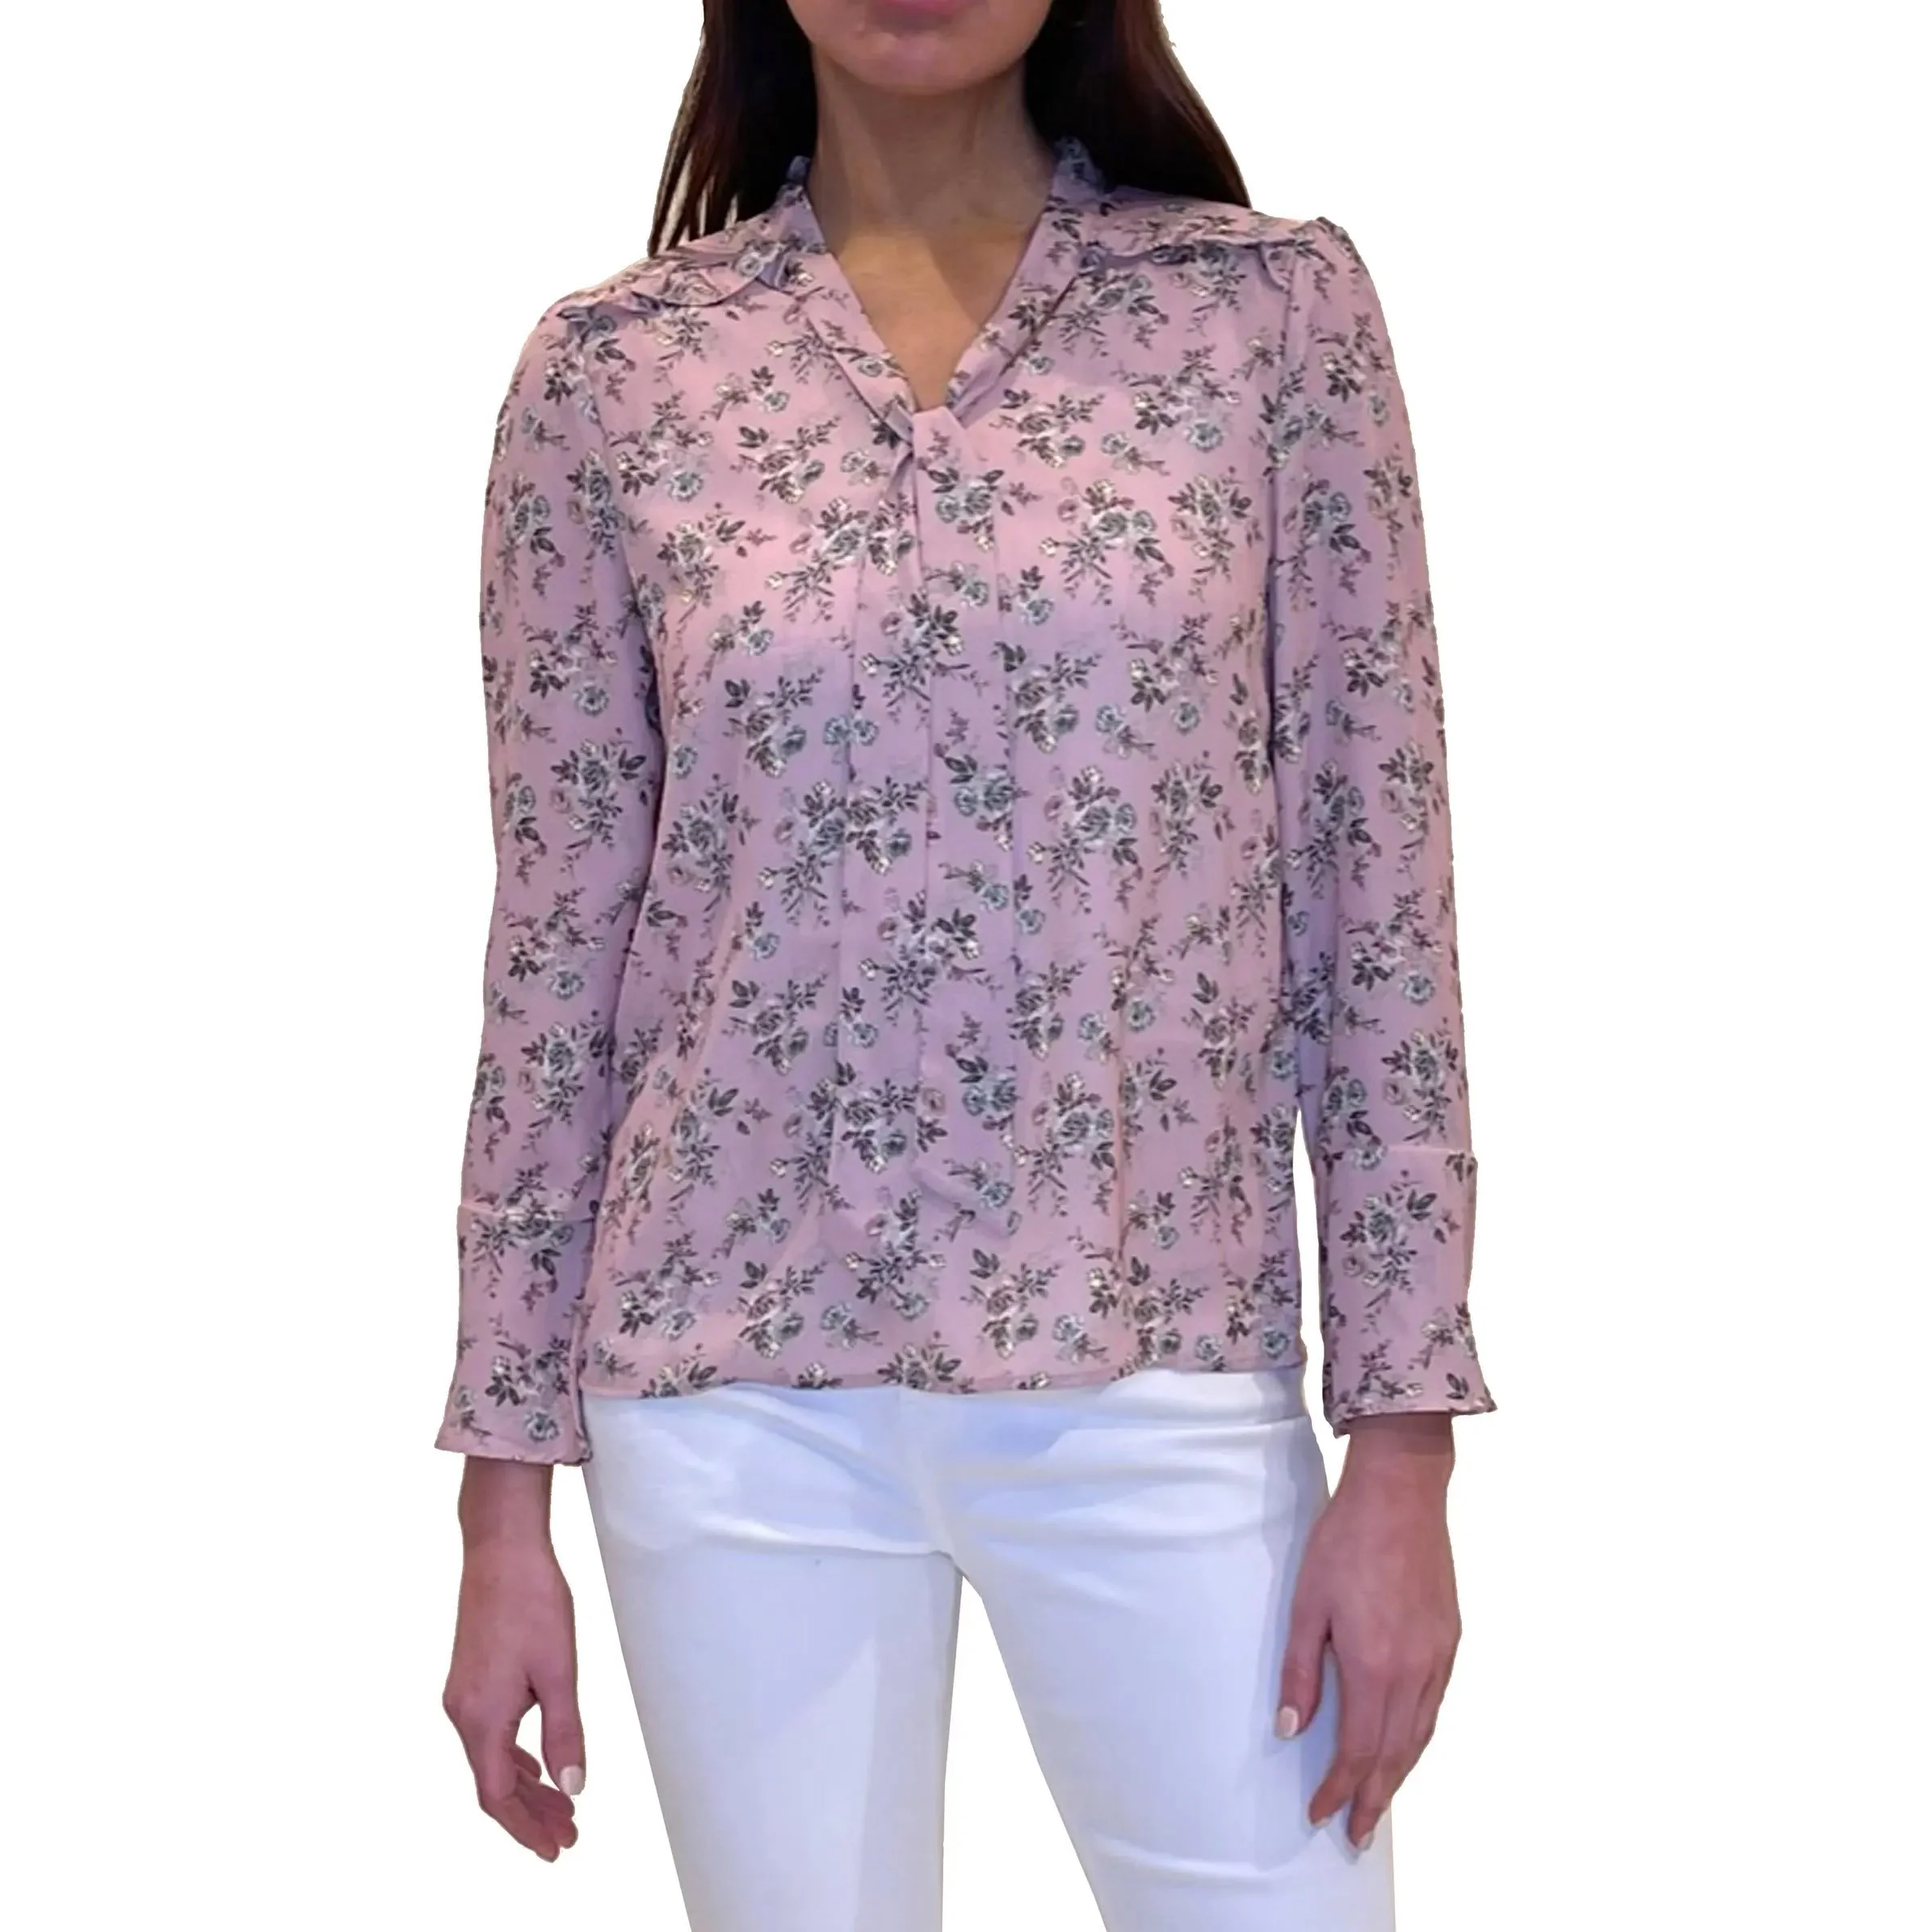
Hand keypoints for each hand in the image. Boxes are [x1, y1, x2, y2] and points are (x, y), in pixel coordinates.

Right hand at [442, 1532, 585, 1859]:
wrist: (501, 1549)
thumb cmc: (532, 1602)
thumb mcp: (559, 1671)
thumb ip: (564, 1733)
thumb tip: (573, 1787)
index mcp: (481, 1718)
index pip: (497, 1797)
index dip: (526, 1828)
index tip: (555, 1848)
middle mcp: (461, 1712)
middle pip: (492, 1784)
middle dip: (530, 1814)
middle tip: (569, 1834)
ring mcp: (461, 1695)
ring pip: (489, 1759)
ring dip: (523, 1787)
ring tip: (560, 1806)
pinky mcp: (468, 1678)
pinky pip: (486, 1735)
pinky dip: (512, 1758)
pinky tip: (534, 1763)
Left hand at [1276, 1413, 1459, 1849]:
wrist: (1400, 1494)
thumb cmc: (1344, 1542)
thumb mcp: (1306, 1604)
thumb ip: (1300, 1671)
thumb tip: (1291, 1729)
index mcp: (1374, 1667)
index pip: (1357, 1751)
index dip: (1339, 1789)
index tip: (1320, 1814)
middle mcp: (1414, 1672)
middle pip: (1395, 1756)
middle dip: (1374, 1799)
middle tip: (1357, 1834)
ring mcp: (1438, 1656)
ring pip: (1421, 1736)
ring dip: (1399, 1774)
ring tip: (1379, 1801)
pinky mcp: (1450, 1639)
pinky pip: (1436, 1706)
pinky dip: (1418, 1738)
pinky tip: (1405, 1744)